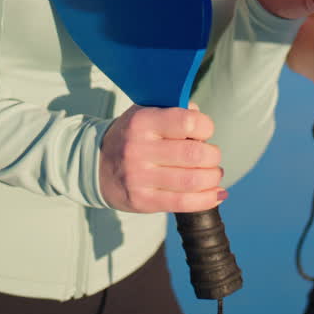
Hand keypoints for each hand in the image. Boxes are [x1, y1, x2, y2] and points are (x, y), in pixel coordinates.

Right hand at [99, 104, 225, 212]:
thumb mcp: (145, 112)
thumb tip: (200, 117)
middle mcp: (139, 149)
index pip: (187, 122)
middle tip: (212, 156)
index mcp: (142, 122)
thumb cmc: (131, 136)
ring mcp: (139, 178)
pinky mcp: (143, 201)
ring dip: (213, 178)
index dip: (206, 126)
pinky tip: (217, 194)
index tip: (205, 131)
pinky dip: (207, 199)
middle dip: (213, 156)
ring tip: (213, 174)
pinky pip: (183, 203)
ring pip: (192, 181)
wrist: (96, 164)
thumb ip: (175, 110)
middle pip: (194, 154)